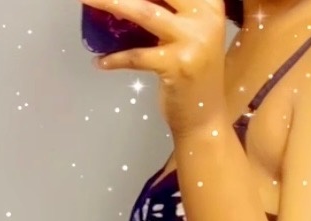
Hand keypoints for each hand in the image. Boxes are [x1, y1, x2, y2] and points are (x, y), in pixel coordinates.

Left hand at [84, 0, 228, 138]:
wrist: (205, 118)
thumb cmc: (194, 73)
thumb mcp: (189, 33)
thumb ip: (171, 10)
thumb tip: (126, 1)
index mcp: (210, 4)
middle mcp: (205, 16)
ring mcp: (192, 41)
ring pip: (143, 11)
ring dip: (110, 2)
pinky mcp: (176, 66)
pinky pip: (136, 56)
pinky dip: (114, 59)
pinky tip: (100, 61)